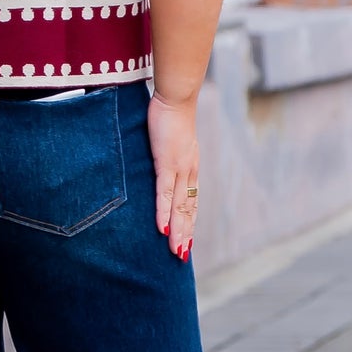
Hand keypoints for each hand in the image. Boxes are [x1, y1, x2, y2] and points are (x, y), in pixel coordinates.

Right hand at [148, 92, 197, 260]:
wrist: (176, 96)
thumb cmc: (170, 114)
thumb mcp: (170, 139)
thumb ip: (167, 154)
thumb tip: (160, 161)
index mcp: (190, 167)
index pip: (190, 201)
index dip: (188, 222)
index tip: (186, 241)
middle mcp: (189, 172)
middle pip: (188, 209)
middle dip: (185, 234)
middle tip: (181, 256)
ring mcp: (179, 169)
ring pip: (180, 206)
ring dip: (178, 230)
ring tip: (176, 250)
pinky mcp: (167, 162)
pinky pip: (165, 192)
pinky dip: (165, 212)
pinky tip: (163, 228)